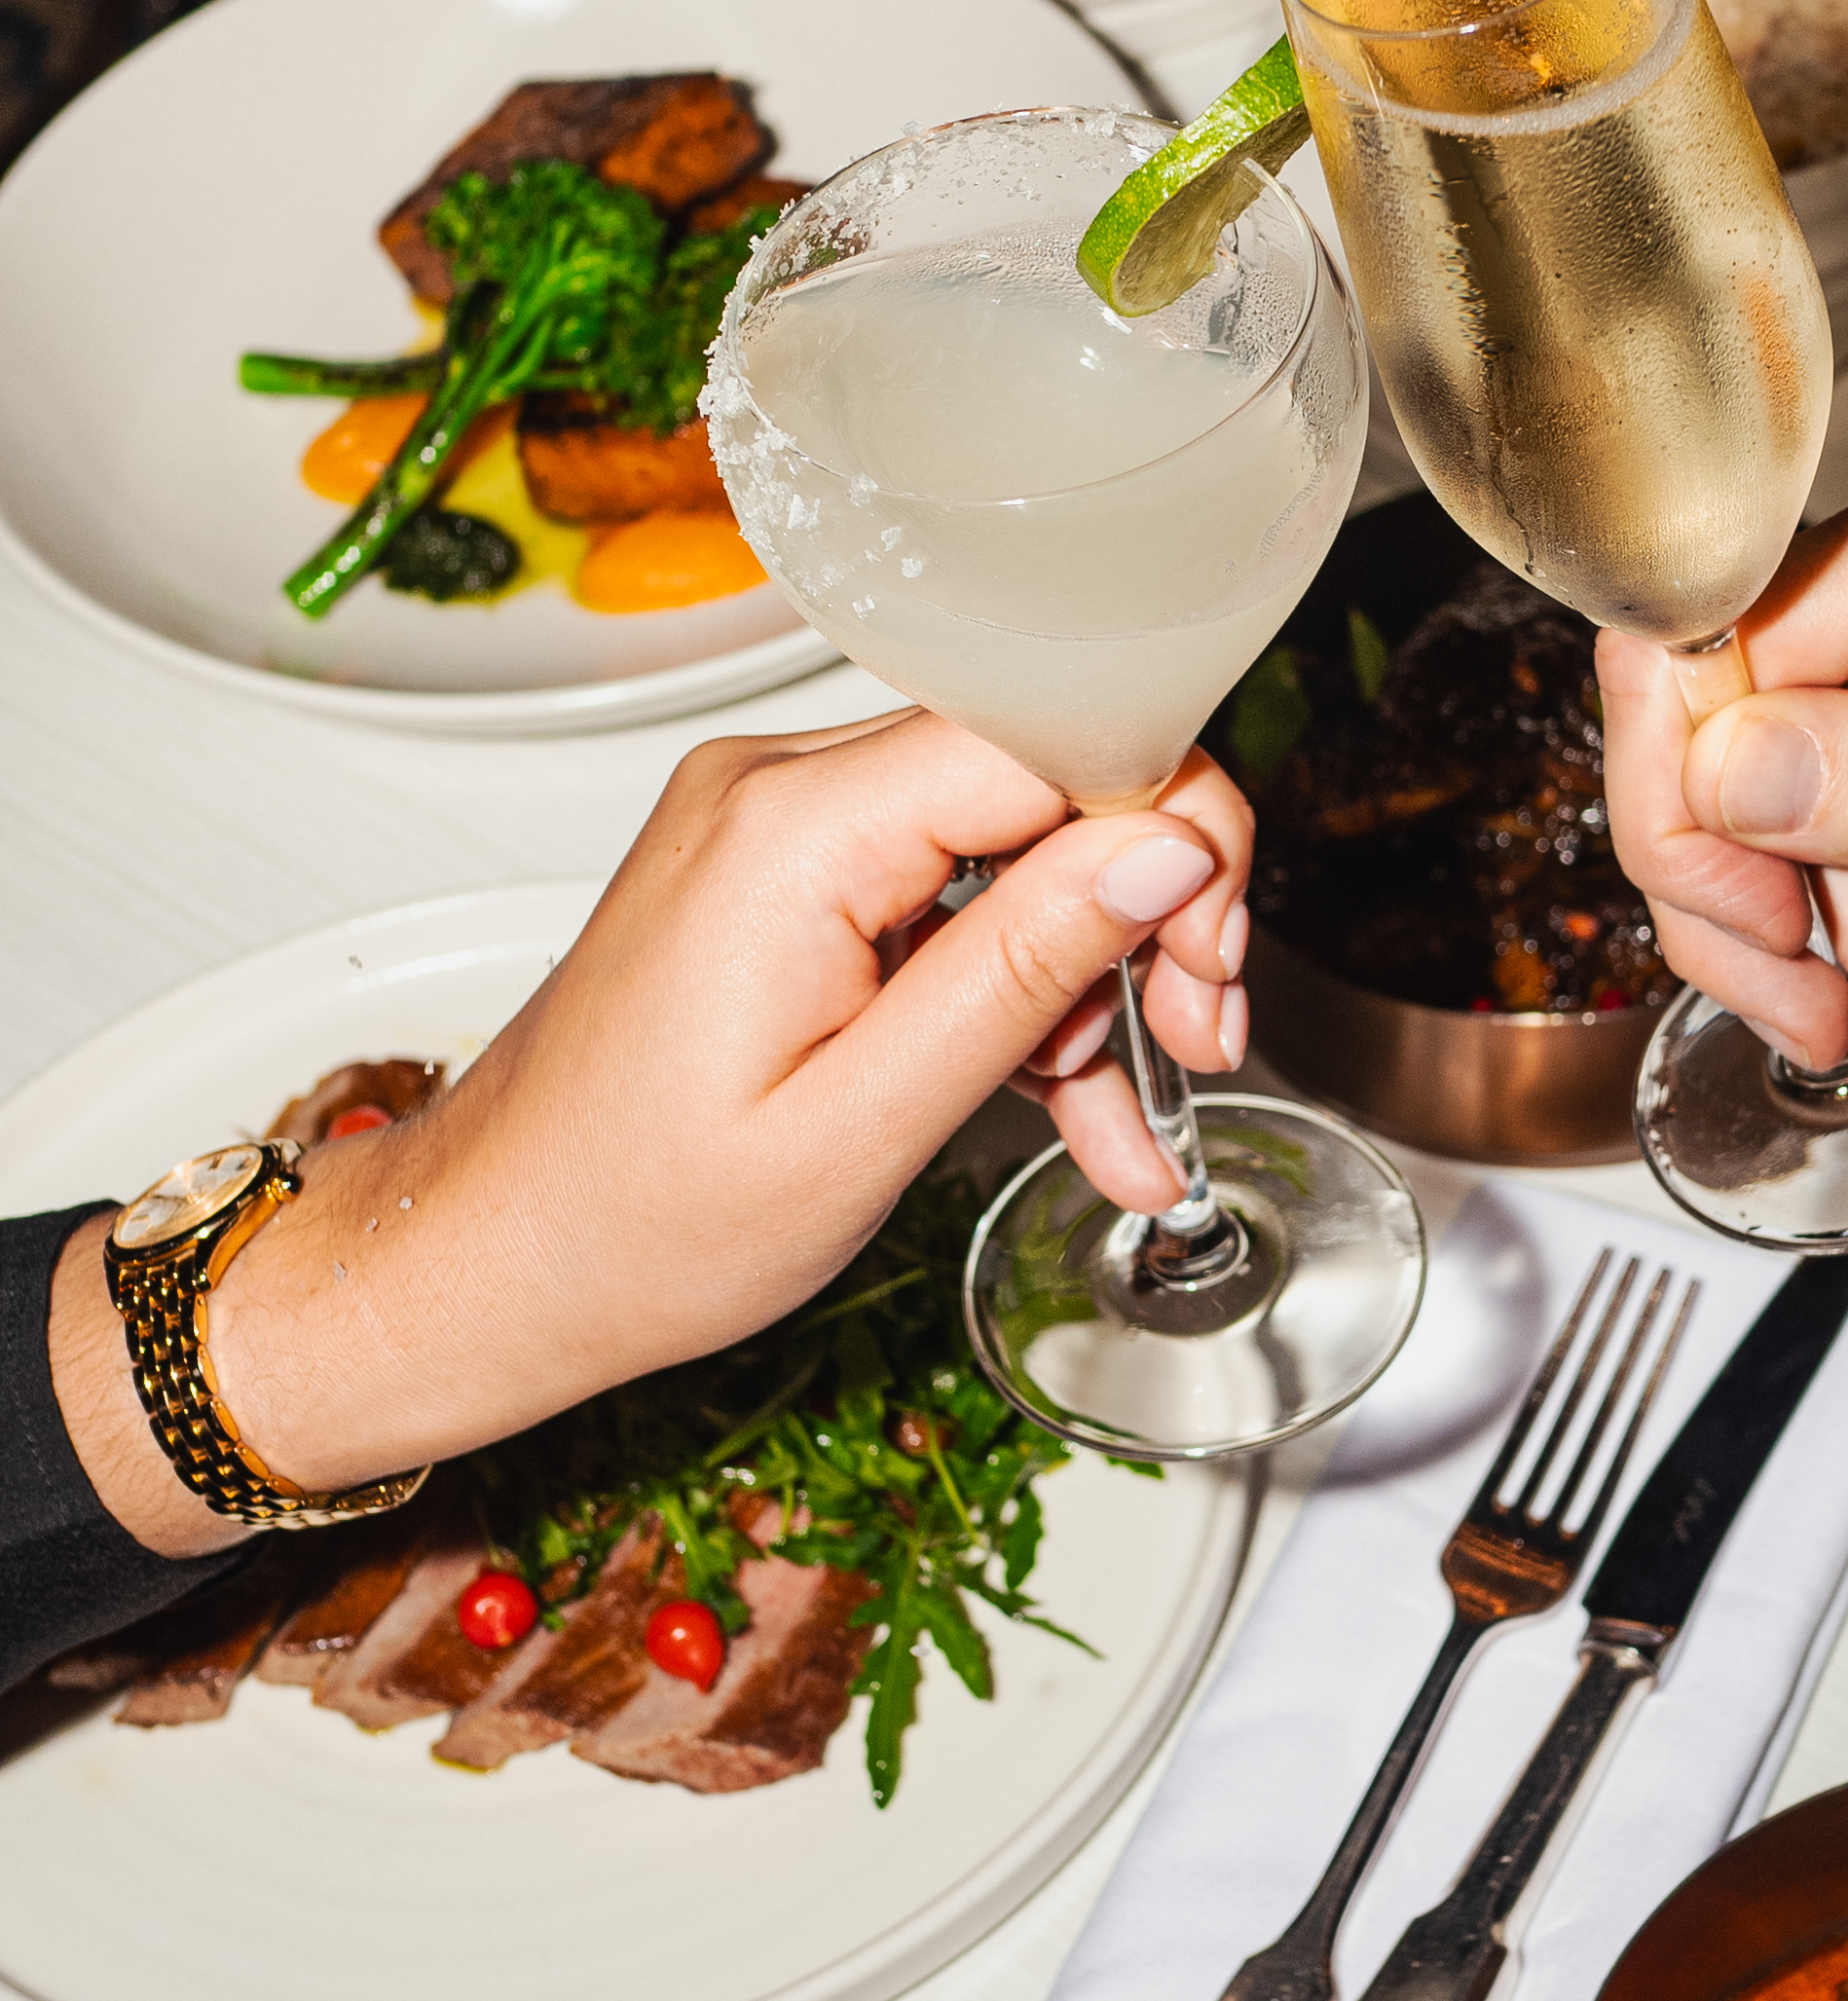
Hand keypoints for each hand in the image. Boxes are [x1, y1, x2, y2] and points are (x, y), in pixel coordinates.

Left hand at [54, 714, 1254, 1547]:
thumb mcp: (864, 1124)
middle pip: (1045, 785)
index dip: (1170, 837)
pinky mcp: (782, 879)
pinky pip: (945, 900)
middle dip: (1147, 918)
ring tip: (1123, 1128)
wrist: (487, 1262)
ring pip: (1011, 854)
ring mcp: (777, 827)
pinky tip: (1075, 1111)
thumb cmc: (633, 1224)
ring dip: (1091, 983)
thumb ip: (1022, 972)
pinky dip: (1015, 997)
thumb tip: (1164, 850)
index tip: (1206, 969)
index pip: (1055, 738)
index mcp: (793, 828)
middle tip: (1194, 1045)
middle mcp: (780, 788)